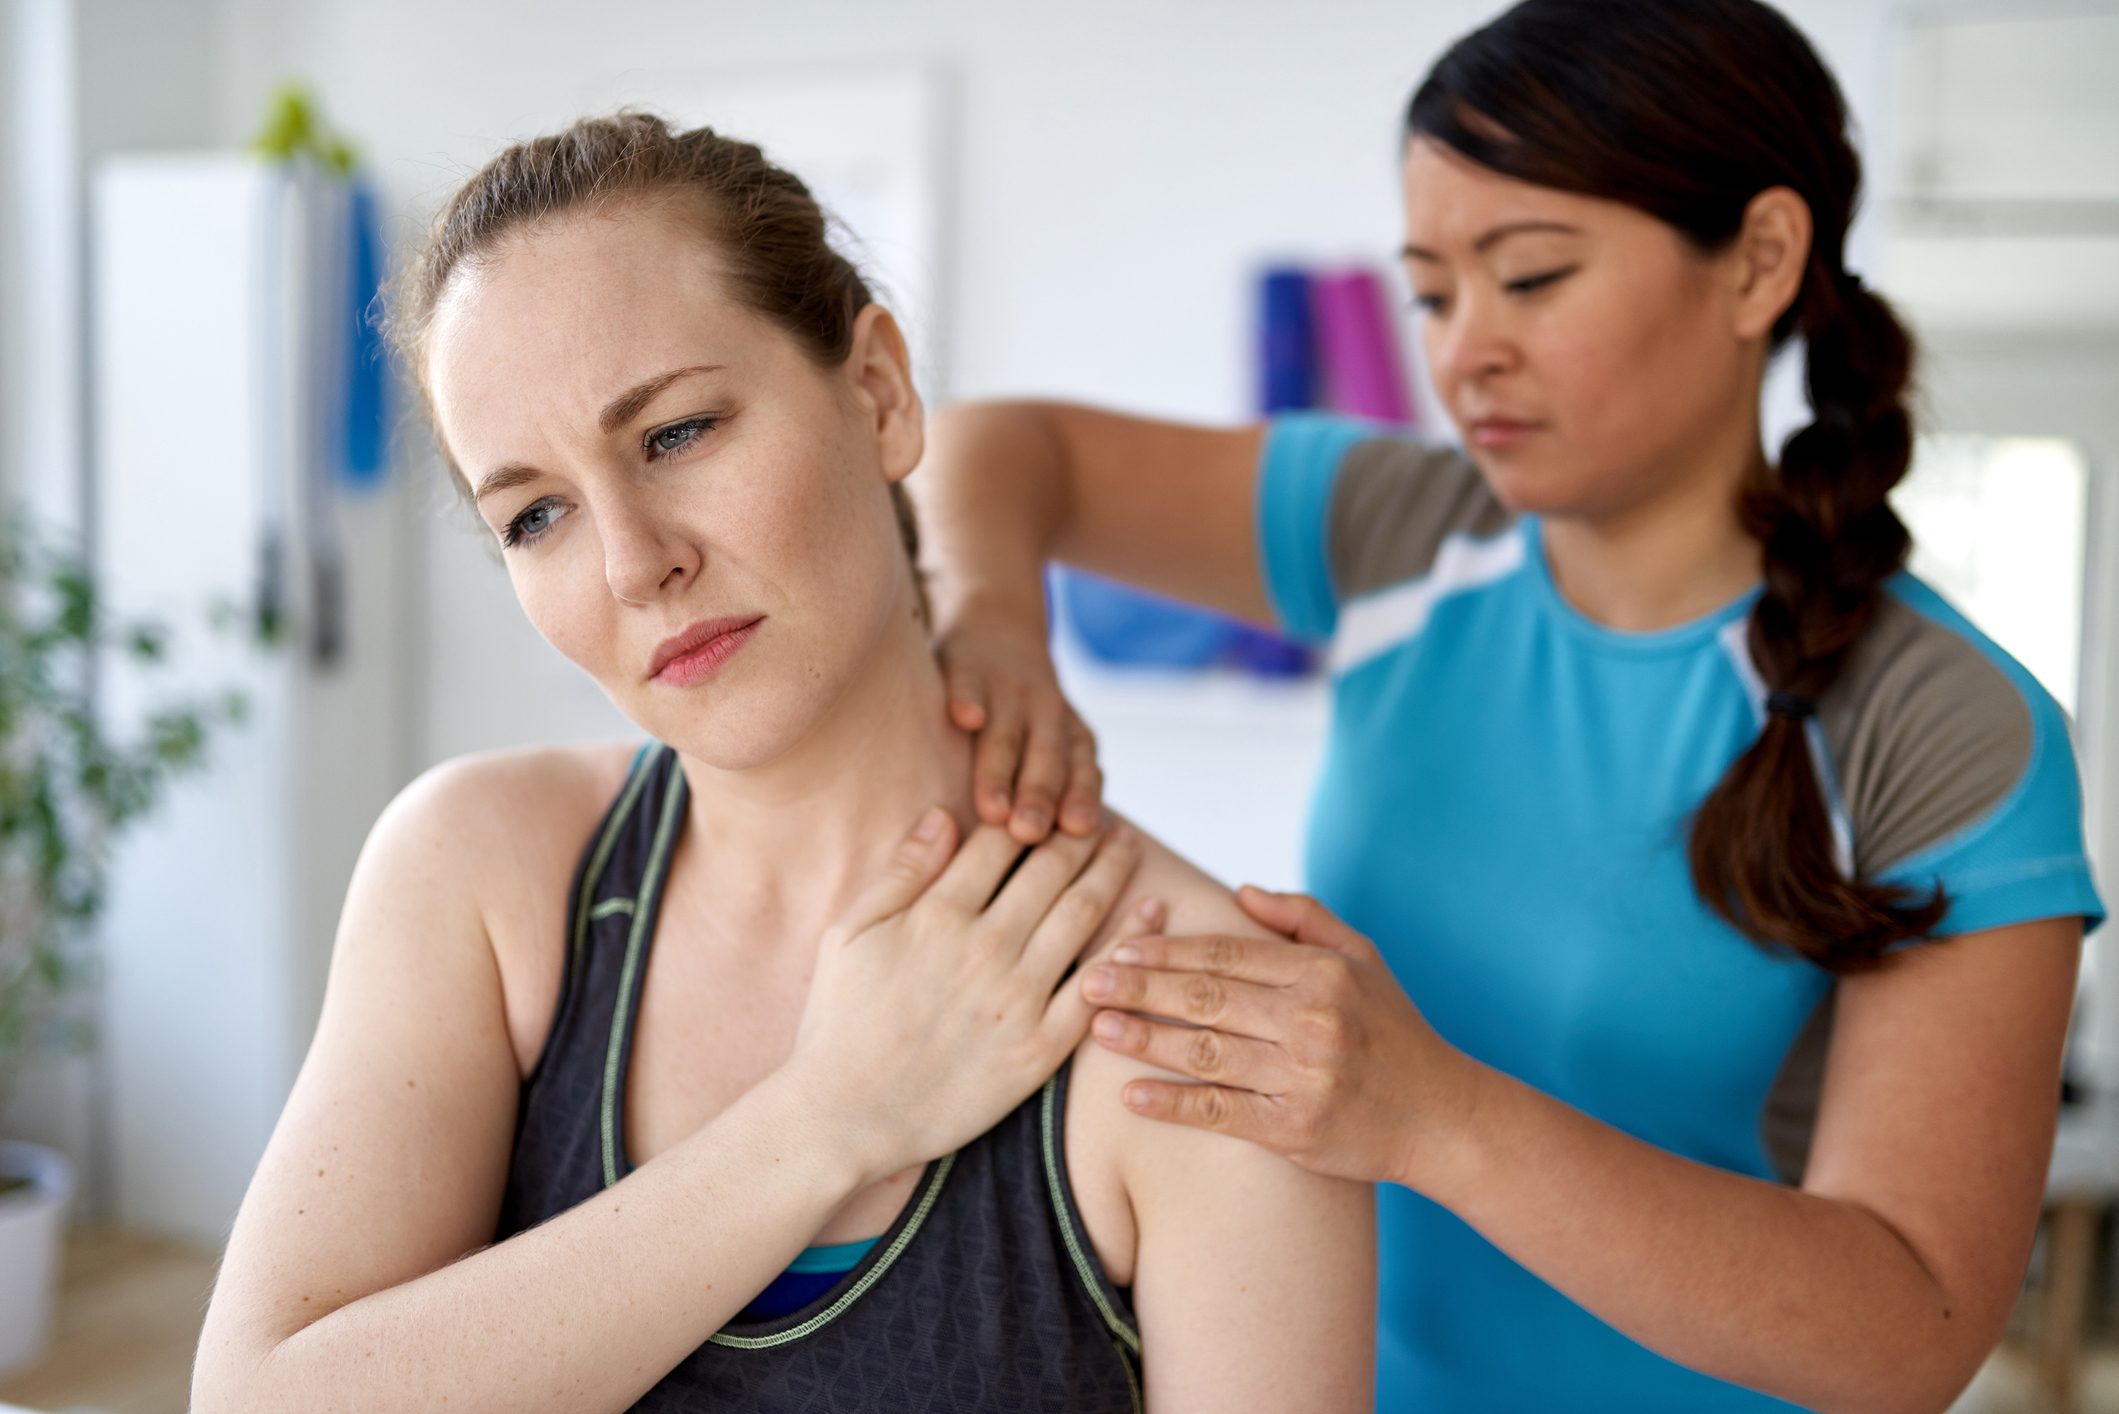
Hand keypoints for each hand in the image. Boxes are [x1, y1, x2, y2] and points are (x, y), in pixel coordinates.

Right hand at [787, 806, 1158, 1184]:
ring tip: (1127, 844)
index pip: (999, 842)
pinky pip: (1098, 986)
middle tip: (1100, 812)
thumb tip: (943, 814)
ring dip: (1111, 870)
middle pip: (1050, 869)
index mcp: (938, 915)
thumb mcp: (850, 933)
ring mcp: (1018, 998)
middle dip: (1079, 832)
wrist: (846, 1116)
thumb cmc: (841, 1023)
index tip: (1046, 801)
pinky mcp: (1040, 1047)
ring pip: (1082, 914)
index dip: (1028, 813)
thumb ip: (901, 871)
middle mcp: (985, 948)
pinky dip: (1130, 942)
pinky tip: (1151, 911)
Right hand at [936, 602, 1103, 842]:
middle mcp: (1045, 712)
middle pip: (1047, 758)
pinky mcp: (964, 666)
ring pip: (1006, 732)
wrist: (997, 628)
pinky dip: (966, 698)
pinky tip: (963, 718)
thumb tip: (1055, 868)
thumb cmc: (1020, 719)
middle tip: (1032, 834)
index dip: (1079, 798)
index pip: (1081, 771)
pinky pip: (967, 683)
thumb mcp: (1048, 746)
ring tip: (993, 809)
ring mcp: (1005, 688)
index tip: (1076, 832)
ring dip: (1001, 770)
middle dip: (1041, 796)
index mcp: (1070, 736)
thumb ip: (1053, 794)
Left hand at [1079, 886, 1469, 1187]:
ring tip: (1098, 1027)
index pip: (1227, 954)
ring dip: (1145, 1039)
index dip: (1169, 950)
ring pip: (1205, 1052)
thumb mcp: (1362, 958)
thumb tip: (1240, 892)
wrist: (1439, 1115)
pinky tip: (1131, 1096)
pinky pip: (1220, 1112)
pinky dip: (1173, 1104)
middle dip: (1141, 986)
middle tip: (1089, 980)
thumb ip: (1303, 918)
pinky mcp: (1295, 1129)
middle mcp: (1311, 1021)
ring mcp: (1302, 1077)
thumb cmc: (1393, 1031)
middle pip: (1207, 997)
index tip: (1122, 947)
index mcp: (1320, 974)